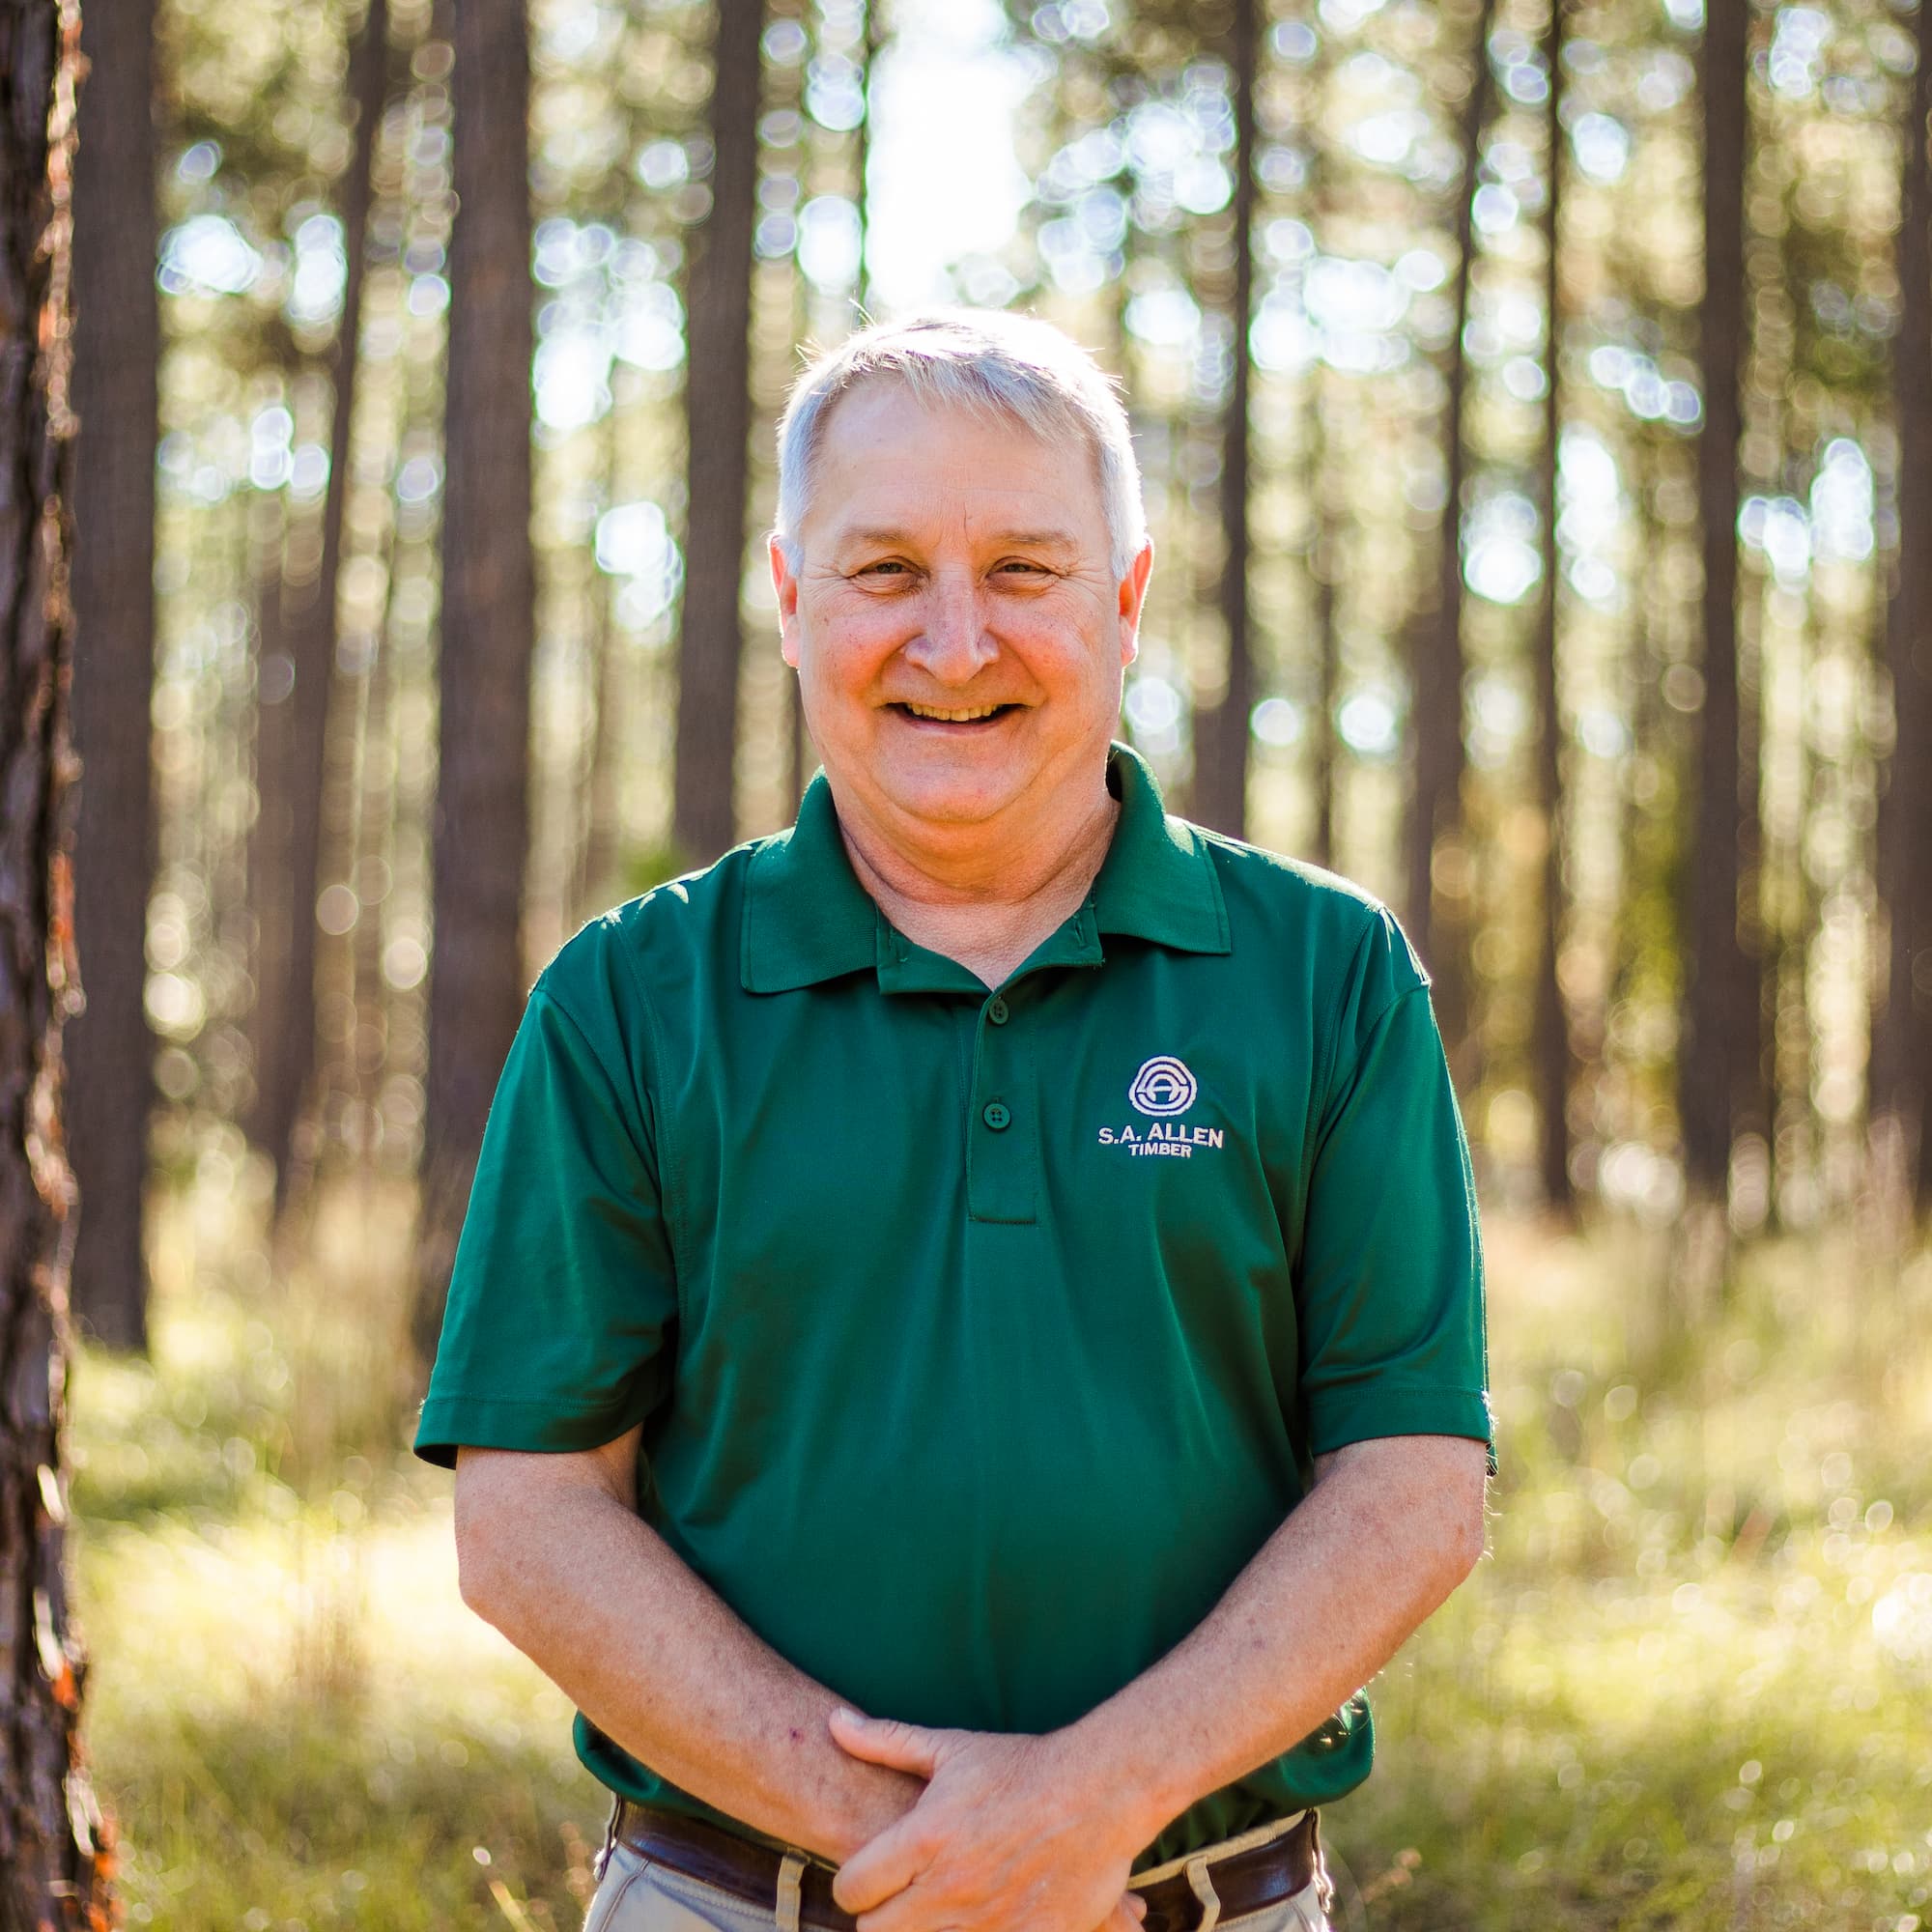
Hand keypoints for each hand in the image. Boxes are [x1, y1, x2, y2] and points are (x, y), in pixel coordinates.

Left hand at [827, 1708, 1149, 1931]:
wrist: (1101, 1790)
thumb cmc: (1021, 1766)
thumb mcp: (951, 1749)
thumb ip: (886, 1741)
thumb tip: (833, 1721)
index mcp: (926, 1838)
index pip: (851, 1889)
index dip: (852, 1883)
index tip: (869, 1875)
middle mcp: (951, 1887)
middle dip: (880, 1915)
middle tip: (899, 1897)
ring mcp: (990, 1922)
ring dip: (926, 1927)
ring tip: (942, 1900)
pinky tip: (983, 1913)